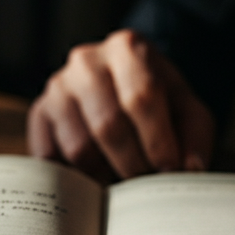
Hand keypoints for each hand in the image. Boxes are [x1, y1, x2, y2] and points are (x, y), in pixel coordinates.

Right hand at [27, 29, 214, 182]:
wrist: (123, 89)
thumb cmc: (161, 102)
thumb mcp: (189, 110)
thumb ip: (195, 136)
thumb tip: (188, 168)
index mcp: (128, 48)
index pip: (140, 97)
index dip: (157, 140)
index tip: (169, 170)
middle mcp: (86, 61)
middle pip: (108, 125)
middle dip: (133, 165)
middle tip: (147, 187)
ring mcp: (57, 86)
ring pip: (78, 147)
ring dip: (104, 176)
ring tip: (124, 182)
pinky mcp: (39, 113)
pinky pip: (51, 158)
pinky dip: (75, 178)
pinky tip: (96, 178)